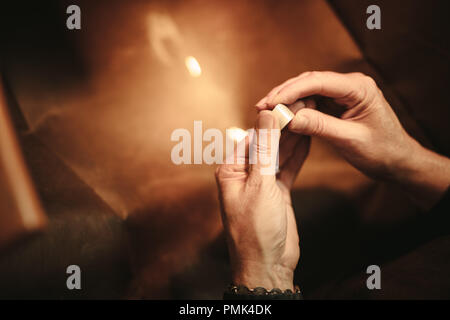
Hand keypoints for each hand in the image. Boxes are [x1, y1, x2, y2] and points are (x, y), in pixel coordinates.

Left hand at [215, 105, 309, 289]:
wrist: (267, 264)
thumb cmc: (255, 228)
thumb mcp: (260, 184)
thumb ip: (265, 149)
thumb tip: (266, 115)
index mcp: (231, 170)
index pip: (252, 136)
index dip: (270, 120)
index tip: (288, 103)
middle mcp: (245, 174)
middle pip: (266, 144)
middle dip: (284, 127)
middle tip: (304, 106)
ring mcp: (262, 184)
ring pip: (279, 155)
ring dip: (293, 138)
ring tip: (309, 117)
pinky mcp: (277, 193)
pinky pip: (288, 169)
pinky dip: (298, 156)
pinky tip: (307, 140)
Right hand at [256, 71, 449, 208]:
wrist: (397, 161)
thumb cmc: (382, 151)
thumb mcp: (350, 140)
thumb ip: (320, 126)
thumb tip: (289, 118)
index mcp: (359, 88)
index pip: (318, 82)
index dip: (291, 90)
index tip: (271, 103)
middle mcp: (350, 85)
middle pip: (309, 82)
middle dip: (284, 93)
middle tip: (261, 107)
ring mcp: (342, 94)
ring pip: (307, 90)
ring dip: (286, 100)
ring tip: (266, 111)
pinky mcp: (336, 104)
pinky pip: (311, 102)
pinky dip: (295, 108)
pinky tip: (282, 116)